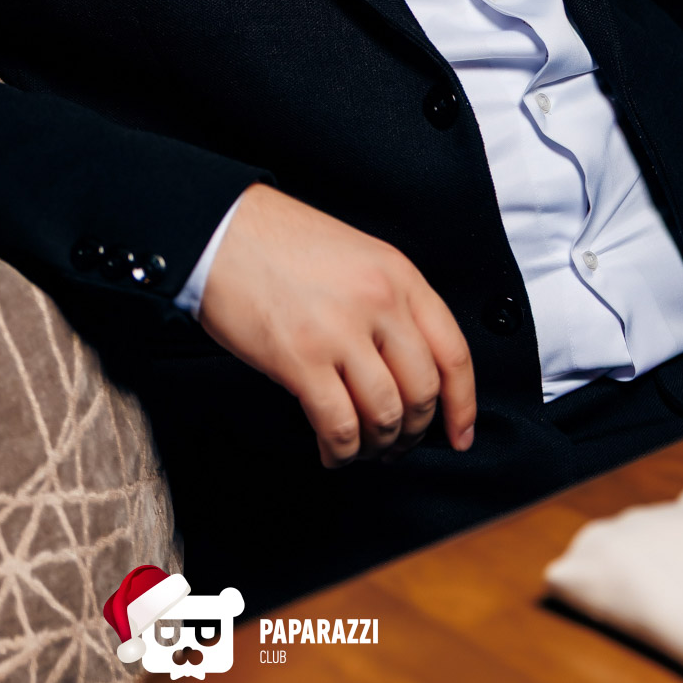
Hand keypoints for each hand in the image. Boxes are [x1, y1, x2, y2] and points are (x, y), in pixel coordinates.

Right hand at [198, 182, 475, 467]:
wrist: (219, 229)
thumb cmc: (278, 241)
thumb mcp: (354, 255)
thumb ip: (386, 302)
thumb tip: (405, 368)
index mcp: (397, 274)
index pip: (453, 352)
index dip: (463, 404)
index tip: (459, 434)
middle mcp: (378, 302)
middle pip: (423, 392)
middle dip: (413, 432)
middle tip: (396, 445)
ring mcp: (340, 331)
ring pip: (385, 415)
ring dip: (377, 446)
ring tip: (361, 448)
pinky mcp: (300, 359)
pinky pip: (340, 426)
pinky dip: (341, 452)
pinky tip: (331, 451)